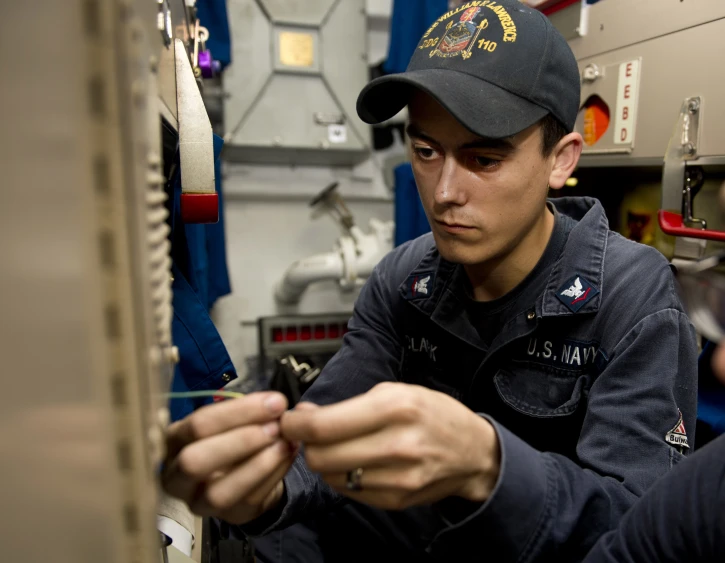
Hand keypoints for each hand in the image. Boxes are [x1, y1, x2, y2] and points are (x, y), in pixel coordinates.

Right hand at [161, 392, 296, 524]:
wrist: (249, 471)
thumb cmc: (234, 437)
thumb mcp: (233, 420)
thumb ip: (246, 412)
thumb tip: (274, 404)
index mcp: (173, 441)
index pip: (197, 425)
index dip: (237, 412)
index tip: (274, 402)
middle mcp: (175, 476)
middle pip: (194, 461)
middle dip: (240, 441)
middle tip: (277, 426)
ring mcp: (198, 503)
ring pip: (219, 492)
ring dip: (258, 465)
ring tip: (286, 443)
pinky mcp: (228, 516)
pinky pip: (249, 500)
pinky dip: (274, 475)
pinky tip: (288, 455)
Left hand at [281, 382, 499, 510]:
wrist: (473, 453)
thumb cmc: (433, 414)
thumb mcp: (396, 391)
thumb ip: (349, 405)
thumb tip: (304, 416)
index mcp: (395, 407)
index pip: (324, 426)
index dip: (295, 425)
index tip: (288, 420)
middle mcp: (397, 444)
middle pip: (321, 455)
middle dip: (305, 444)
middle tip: (308, 433)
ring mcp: (397, 477)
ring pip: (331, 476)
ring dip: (323, 461)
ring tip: (333, 446)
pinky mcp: (396, 499)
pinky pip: (348, 491)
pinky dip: (342, 476)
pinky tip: (353, 461)